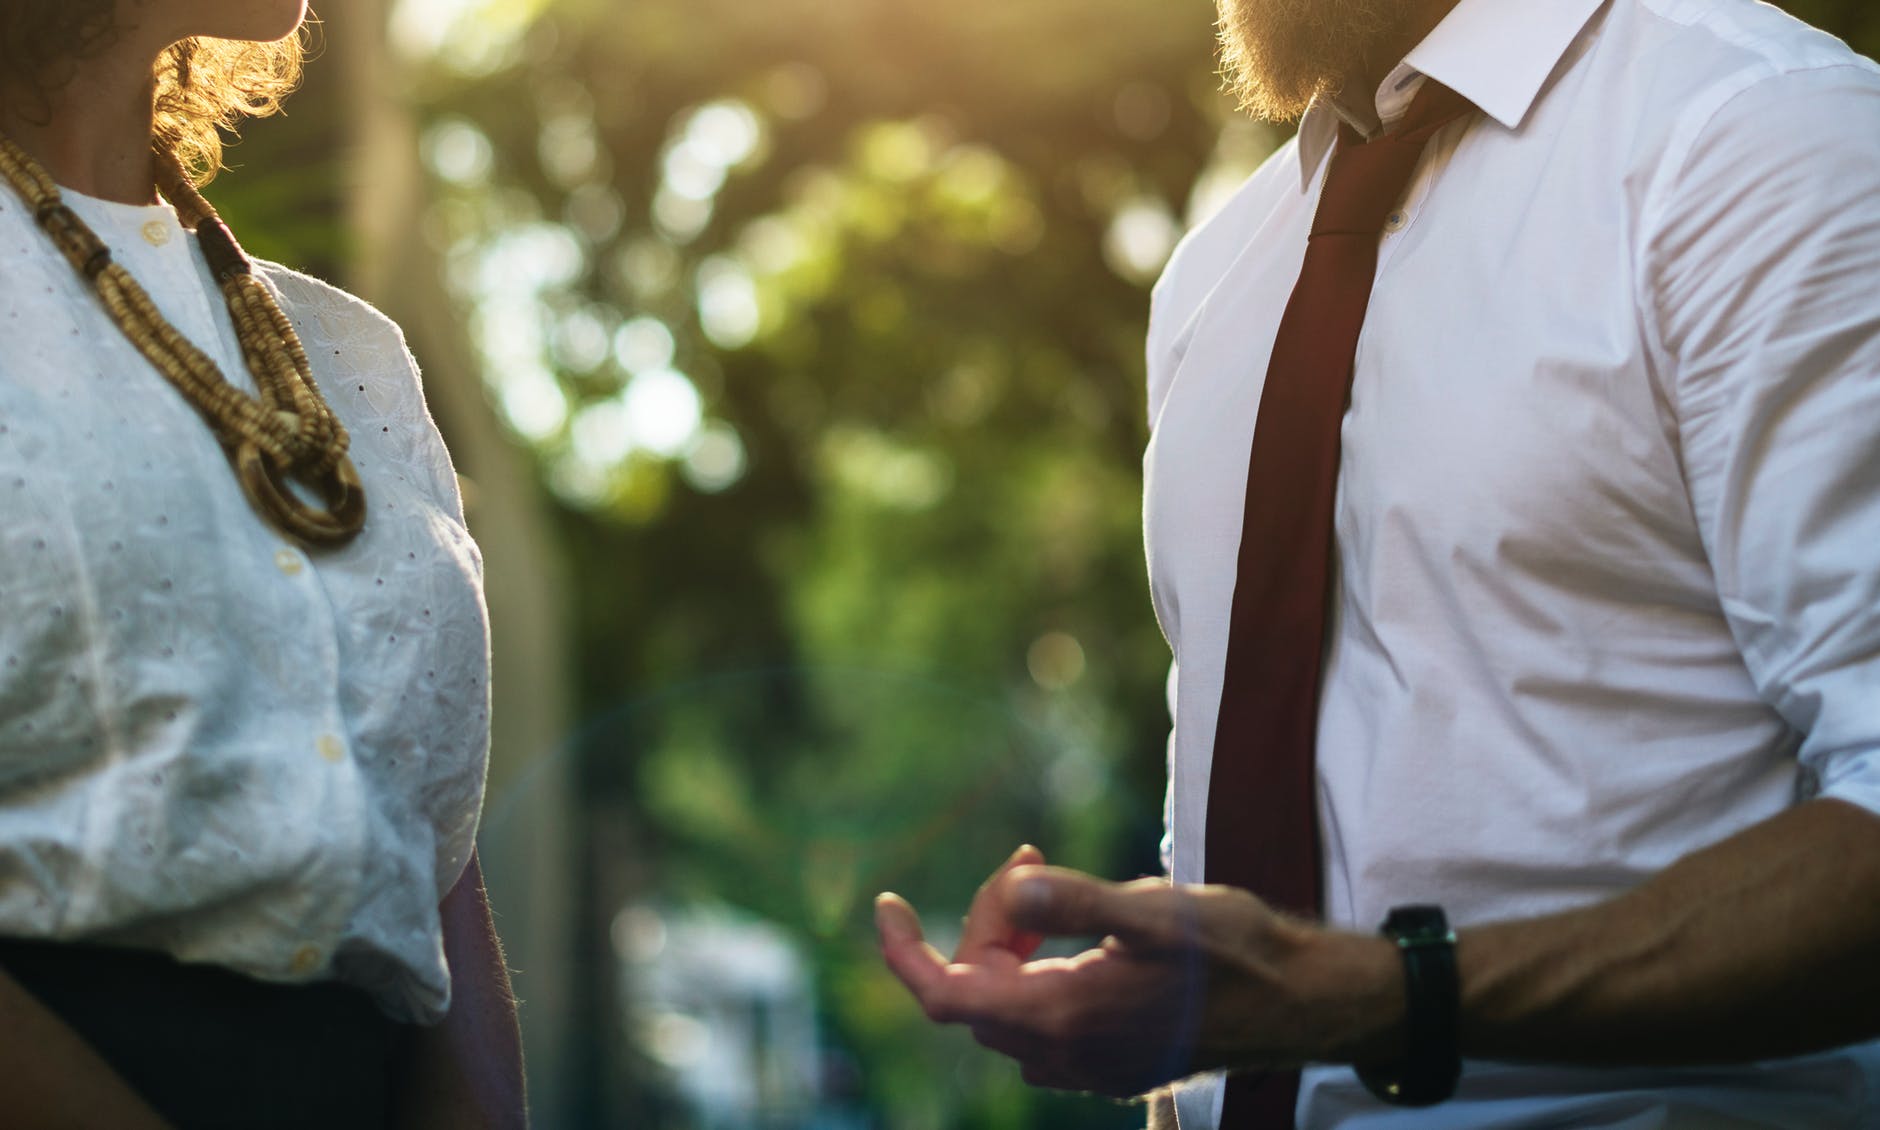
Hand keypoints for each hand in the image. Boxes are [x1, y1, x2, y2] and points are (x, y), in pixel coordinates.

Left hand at [876, 861, 1403, 1096]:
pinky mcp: (1115, 1060)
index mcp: (1066, 1017)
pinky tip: (1077, 930)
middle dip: (983, 922)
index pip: (945, 997)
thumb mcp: (1156, 911)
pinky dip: (1039, 967)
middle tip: (1032, 862)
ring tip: (1049, 881)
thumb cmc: (1238, 952)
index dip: (904, 953)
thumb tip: (1012, 886)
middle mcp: (1069, 1055)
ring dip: (1010, 943)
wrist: (1305, 1001)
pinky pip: (1044, 1018)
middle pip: (976, 991)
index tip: (887, 904)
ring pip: (1009, 1004)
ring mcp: (1092, 1066)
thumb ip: (1077, 902)